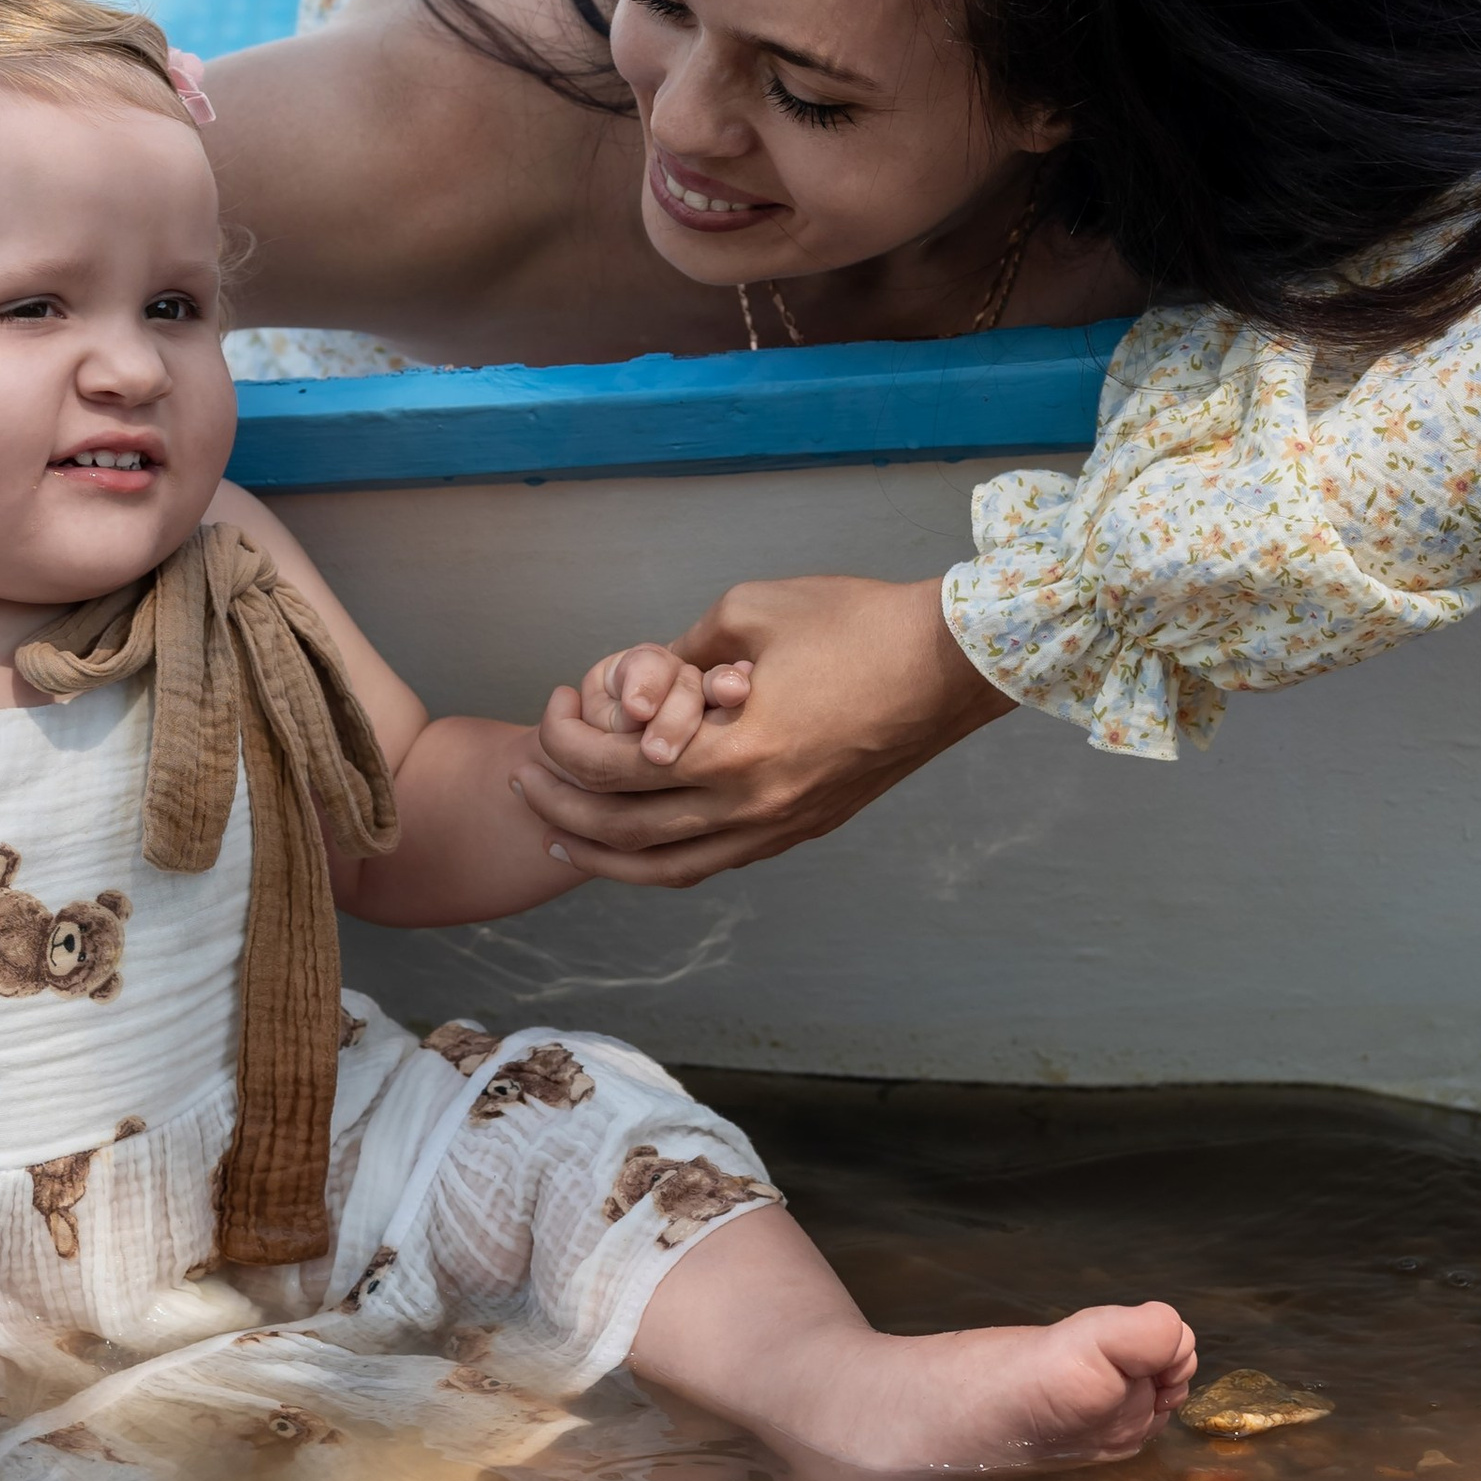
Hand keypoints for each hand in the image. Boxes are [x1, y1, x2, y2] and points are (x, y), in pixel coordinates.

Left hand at [520, 571, 1013, 887]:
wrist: (953, 664)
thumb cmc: (857, 623)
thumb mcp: (748, 612)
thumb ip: (679, 653)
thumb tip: (636, 681)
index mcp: (736, 753)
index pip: (616, 769)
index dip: (567, 743)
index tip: (552, 708)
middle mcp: (755, 808)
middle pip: (629, 831)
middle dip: (564, 805)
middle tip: (527, 778)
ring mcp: (782, 827)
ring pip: (671, 868)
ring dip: (606, 855)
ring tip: (561, 834)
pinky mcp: (805, 828)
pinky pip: (716, 861)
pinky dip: (664, 859)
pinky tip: (638, 841)